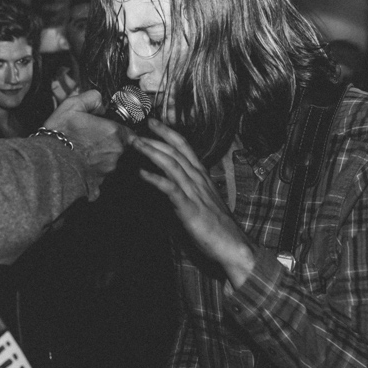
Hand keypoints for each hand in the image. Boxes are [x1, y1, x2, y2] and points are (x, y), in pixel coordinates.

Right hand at [43, 89, 133, 198]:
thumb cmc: (60, 134)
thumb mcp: (73, 105)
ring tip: (83, 153)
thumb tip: (101, 103)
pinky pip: (100, 178)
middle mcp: (116, 153)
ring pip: (111, 162)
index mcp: (114, 132)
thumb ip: (92, 98)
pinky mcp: (98, 184)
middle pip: (121, 147)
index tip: (106, 130)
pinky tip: (81, 167)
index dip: (117, 130)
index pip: (128, 131)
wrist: (47, 162)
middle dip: (109, 144)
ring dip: (102, 158)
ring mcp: (108, 170)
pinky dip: (93, 173)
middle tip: (92, 140)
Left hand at [130, 118, 255, 288]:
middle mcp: (198, 179)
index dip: (169, 133)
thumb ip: (190, 189)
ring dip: (151, 152)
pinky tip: (141, 174)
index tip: (154, 122)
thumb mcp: (203, 201)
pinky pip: (171, 189)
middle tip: (135, 130)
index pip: (185, 147)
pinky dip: (155, 179)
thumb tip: (174, 184)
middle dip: (155, 138)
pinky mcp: (189, 208)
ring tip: (135, 144)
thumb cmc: (217, 225)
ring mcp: (195, 192)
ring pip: (172, 164)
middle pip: (175, 151)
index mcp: (202, 176)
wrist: (232, 244)